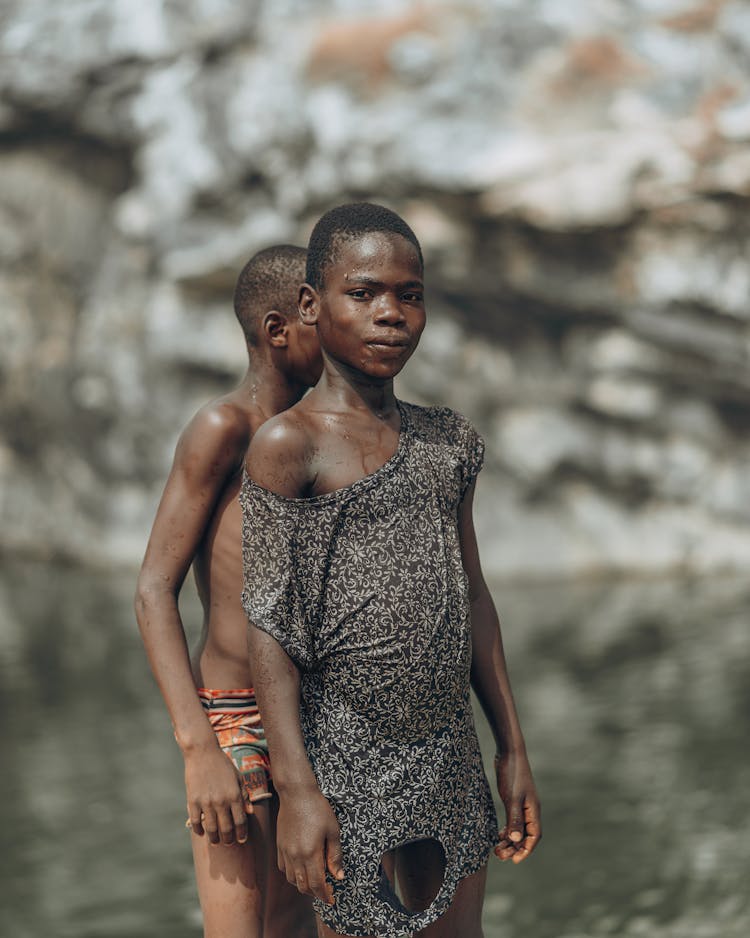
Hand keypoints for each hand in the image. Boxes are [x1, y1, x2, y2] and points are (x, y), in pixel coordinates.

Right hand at [184, 744, 248, 845]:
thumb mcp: (238, 777)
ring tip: (216, 841)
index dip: (242, 834)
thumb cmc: (223, 764)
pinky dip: (199, 830)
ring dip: (215, 839)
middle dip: (229, 840)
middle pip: (226, 829)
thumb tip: (249, 812)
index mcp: (234, 795)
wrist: (203, 753)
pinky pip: (195, 822)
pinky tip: (201, 833)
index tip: (242, 840)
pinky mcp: (193, 801)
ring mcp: (206, 802)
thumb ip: (244, 795)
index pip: (241, 821)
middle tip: (229, 843)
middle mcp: (221, 801)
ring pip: (211, 829)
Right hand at [276, 786, 344, 904]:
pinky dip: (292, 874)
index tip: (332, 900)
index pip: (317, 885)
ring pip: (292, 879)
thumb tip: (339, 876)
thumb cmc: (318, 809)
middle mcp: (295, 856)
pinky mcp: (279, 846)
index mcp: (310, 853)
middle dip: (315, 893)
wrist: (296, 793)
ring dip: (303, 885)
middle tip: (325, 892)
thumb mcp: (333, 831)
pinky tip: (301, 869)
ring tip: (314, 881)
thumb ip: (335, 856)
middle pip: (303, 886)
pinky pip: (283, 868)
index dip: (324, 896)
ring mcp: (285, 851)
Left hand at [494, 751, 540, 863]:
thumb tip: (515, 840)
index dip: (526, 849)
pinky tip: (499, 834)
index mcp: (533, 810)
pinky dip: (507, 829)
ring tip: (497, 849)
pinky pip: (513, 820)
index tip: (515, 860)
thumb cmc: (512, 774)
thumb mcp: (512, 798)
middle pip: (525, 835)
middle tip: (500, 855)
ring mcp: (522, 804)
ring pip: (518, 828)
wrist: (509, 752)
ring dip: (509, 840)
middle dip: (514, 847)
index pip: (534, 836)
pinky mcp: (514, 799)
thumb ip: (514, 818)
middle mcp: (530, 809)